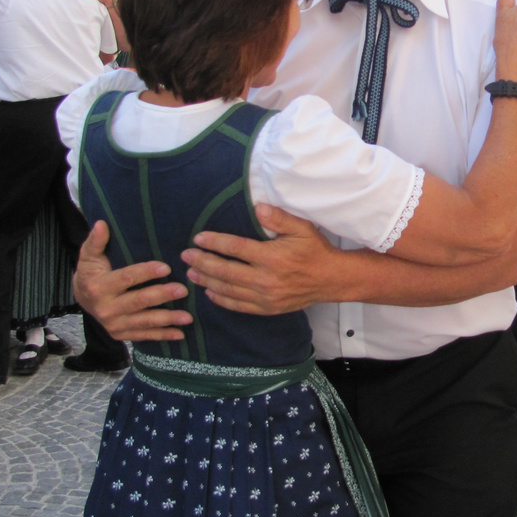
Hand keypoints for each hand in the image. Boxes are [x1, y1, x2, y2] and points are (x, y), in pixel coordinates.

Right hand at [73, 220, 191, 340]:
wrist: (82, 298)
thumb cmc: (91, 271)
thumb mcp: (89, 255)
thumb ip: (95, 241)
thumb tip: (101, 224)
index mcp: (99, 287)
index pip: (126, 279)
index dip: (146, 273)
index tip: (166, 268)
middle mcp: (105, 308)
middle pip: (138, 301)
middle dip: (162, 296)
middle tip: (183, 290)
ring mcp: (113, 324)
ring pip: (144, 321)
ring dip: (167, 319)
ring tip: (188, 317)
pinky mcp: (120, 334)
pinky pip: (144, 335)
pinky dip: (162, 335)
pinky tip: (180, 334)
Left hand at [184, 205, 337, 314]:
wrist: (331, 280)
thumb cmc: (315, 251)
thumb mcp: (302, 228)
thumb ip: (279, 218)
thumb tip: (258, 207)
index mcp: (272, 257)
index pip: (235, 249)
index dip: (214, 243)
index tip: (198, 238)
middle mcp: (266, 279)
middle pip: (225, 271)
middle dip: (202, 263)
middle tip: (185, 256)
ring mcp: (266, 297)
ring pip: (228, 289)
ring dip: (207, 281)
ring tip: (191, 273)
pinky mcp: (268, 309)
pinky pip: (239, 305)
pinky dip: (222, 300)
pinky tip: (210, 292)